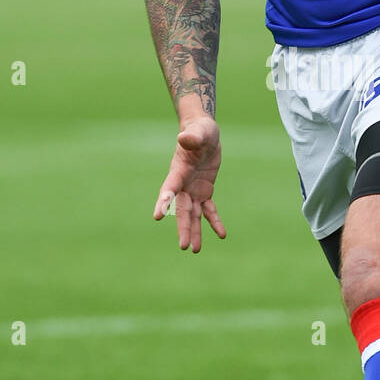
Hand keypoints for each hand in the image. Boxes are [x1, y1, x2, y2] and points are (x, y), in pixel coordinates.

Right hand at [153, 115, 226, 252]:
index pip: (170, 188)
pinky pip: (209, 210)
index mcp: (178, 170)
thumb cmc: (200, 130)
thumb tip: (184, 137)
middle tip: (183, 246)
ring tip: (194, 250)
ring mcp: (193, 189)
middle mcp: (183, 184)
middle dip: (183, 227)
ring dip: (194, 231)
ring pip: (193, 215)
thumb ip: (192, 136)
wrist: (204, 133)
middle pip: (182, 209)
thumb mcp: (199, 131)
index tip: (158, 216)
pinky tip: (221, 235)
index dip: (164, 201)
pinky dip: (214, 222)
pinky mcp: (205, 191)